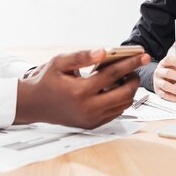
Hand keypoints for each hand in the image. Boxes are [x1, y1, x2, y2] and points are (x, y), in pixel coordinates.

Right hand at [15, 49, 149, 128]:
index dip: (130, 63)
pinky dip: (120, 101)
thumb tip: (103, 51)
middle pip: (124, 93)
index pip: (113, 74)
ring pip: (122, 105)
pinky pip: (115, 113)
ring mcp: (91, 118)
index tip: (142, 56)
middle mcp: (88, 108)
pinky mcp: (92, 124)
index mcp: (80, 91)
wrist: (33, 104)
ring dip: (129, 91)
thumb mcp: (60, 63)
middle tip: (135, 69)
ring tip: (126, 78)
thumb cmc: (46, 81)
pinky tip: (116, 89)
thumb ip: (82, 56)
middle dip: (134, 79)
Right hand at [152, 54, 175, 101]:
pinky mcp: (158, 91)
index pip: (169, 60)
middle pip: (168, 73)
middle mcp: (160, 71)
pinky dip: (171, 97)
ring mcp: (157, 81)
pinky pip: (163, 95)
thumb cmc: (172, 72)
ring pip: (165, 85)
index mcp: (165, 63)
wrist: (159, 79)